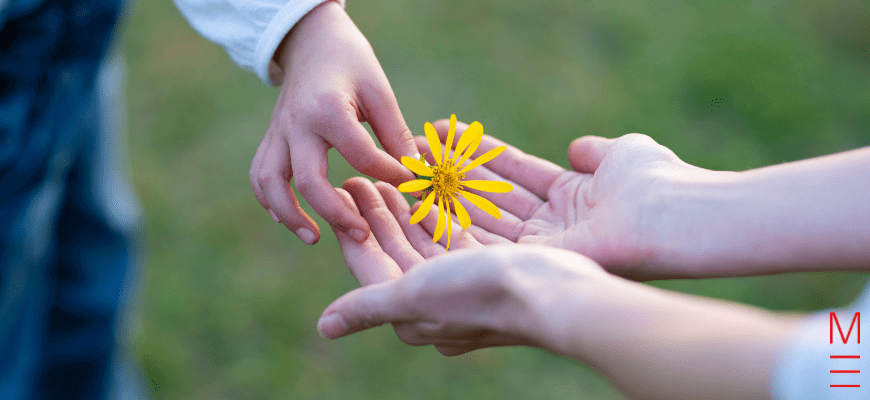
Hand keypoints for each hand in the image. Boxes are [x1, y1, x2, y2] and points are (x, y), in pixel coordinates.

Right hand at [250, 1, 416, 244]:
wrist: (312, 41)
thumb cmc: (351, 63)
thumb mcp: (380, 90)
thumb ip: (395, 134)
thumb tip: (415, 175)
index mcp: (328, 109)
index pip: (362, 157)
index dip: (391, 175)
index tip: (411, 185)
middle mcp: (296, 124)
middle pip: (308, 181)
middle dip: (336, 213)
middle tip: (362, 234)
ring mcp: (277, 133)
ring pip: (270, 183)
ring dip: (289, 216)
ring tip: (314, 237)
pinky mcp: (270, 139)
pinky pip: (259, 175)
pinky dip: (270, 200)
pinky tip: (289, 219)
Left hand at [324, 178, 603, 355]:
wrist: (555, 296)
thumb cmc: (479, 295)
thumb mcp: (413, 295)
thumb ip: (369, 306)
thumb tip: (324, 327)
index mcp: (412, 313)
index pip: (372, 261)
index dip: (355, 224)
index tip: (345, 185)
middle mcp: (437, 302)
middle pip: (399, 247)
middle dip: (381, 210)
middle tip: (367, 170)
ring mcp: (466, 282)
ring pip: (428, 236)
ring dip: (411, 204)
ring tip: (396, 170)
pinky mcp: (492, 264)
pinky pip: (459, 230)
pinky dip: (445, 206)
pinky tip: (435, 182)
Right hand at [418, 120, 732, 279]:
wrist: (672, 217)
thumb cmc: (655, 181)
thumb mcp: (621, 153)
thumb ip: (593, 152)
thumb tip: (575, 147)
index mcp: (572, 198)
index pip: (515, 172)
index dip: (480, 153)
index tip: (444, 132)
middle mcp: (552, 225)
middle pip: (492, 195)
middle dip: (453, 173)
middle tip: (412, 151)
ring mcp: (542, 245)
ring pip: (483, 216)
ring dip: (446, 193)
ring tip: (408, 167)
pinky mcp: (536, 261)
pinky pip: (486, 240)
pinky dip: (454, 221)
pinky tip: (423, 198)